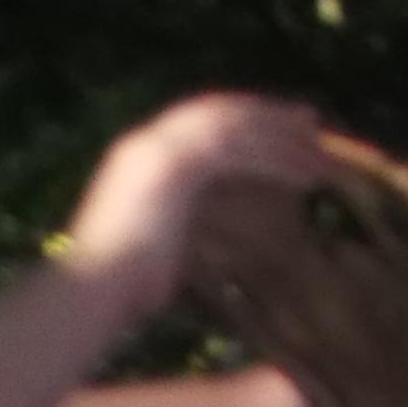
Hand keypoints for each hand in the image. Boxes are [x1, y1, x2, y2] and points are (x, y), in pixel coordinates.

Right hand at [62, 96, 340, 303]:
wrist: (87, 294)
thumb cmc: (113, 293)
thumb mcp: (154, 248)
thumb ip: (181, 228)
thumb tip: (214, 245)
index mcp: (136, 159)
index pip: (197, 126)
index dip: (240, 125)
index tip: (276, 131)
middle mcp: (145, 143)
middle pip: (219, 112)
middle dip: (266, 115)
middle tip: (310, 120)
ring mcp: (157, 149)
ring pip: (234, 127)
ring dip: (279, 137)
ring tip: (319, 150)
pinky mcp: (174, 165)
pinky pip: (237, 152)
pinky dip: (273, 160)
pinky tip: (303, 174)